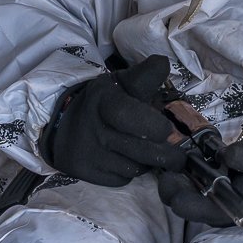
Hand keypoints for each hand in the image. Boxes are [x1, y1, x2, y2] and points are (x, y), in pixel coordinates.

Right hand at [39, 55, 184, 186]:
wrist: (64, 122)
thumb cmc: (104, 101)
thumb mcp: (121, 82)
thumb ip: (145, 76)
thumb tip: (164, 63)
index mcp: (104, 100)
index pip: (127, 114)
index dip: (151, 125)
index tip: (167, 129)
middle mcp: (95, 128)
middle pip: (140, 150)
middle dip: (166, 155)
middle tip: (179, 156)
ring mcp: (88, 153)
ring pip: (134, 168)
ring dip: (147, 163)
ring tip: (148, 152)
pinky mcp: (86, 173)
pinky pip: (121, 179)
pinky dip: (129, 172)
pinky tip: (126, 159)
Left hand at [157, 124, 242, 225]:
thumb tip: (227, 155)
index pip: (206, 211)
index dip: (183, 197)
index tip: (171, 178)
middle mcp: (233, 213)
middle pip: (194, 209)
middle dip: (175, 191)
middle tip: (167, 170)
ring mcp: (229, 206)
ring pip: (196, 202)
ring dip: (180, 186)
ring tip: (172, 167)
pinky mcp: (228, 196)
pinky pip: (203, 194)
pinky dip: (190, 182)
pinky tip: (184, 167)